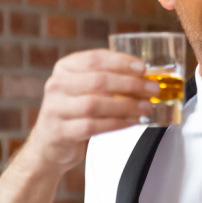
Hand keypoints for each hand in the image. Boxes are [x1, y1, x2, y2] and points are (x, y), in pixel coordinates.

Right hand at [23, 49, 155, 170]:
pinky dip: (117, 123)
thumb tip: (146, 77)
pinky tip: (131, 121)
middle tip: (152, 89)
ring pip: (95, 104)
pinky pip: (93, 126)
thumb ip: (109, 80)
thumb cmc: (74, 112)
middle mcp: (57, 85)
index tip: (143, 68)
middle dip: (130, 84)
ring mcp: (55, 108)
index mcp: (65, 68)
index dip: (121, 62)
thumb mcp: (85, 89)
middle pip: (98, 80)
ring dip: (126, 105)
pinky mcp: (60, 131)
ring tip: (145, 107)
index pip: (95, 59)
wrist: (50, 144)